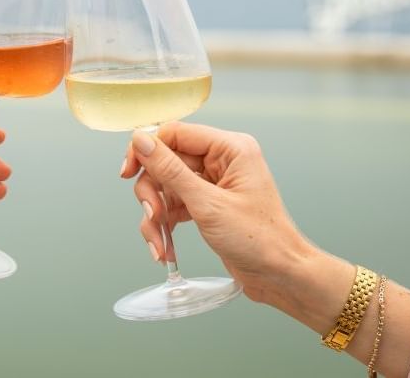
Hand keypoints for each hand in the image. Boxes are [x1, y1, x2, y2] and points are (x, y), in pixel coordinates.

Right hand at [122, 122, 312, 302]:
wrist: (281, 276)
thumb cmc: (260, 240)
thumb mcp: (207, 204)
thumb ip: (170, 171)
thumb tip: (141, 140)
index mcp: (230, 148)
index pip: (175, 133)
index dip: (147, 150)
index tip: (127, 172)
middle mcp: (222, 160)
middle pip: (166, 162)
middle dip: (153, 192)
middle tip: (151, 215)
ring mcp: (214, 183)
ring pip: (166, 186)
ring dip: (156, 214)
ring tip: (159, 242)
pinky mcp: (207, 204)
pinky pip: (174, 205)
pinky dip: (165, 225)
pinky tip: (165, 248)